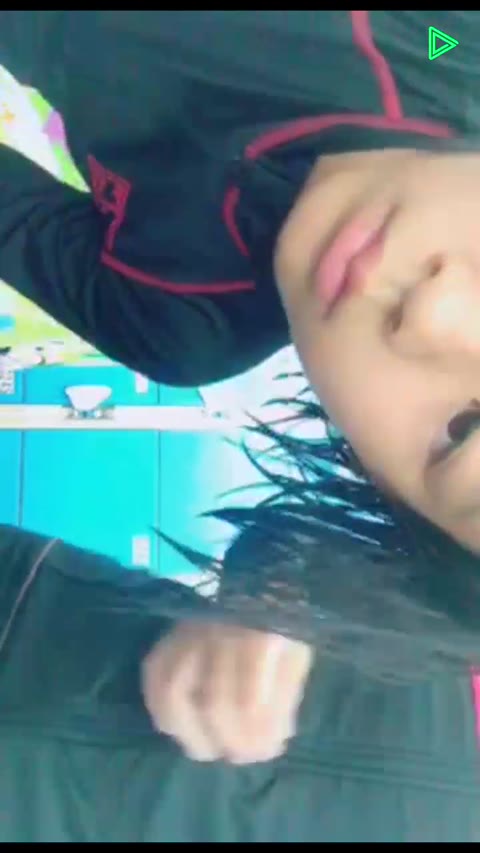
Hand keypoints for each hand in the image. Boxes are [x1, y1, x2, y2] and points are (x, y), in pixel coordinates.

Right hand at [141, 622, 312, 764]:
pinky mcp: (170, 631)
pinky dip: (159, 705)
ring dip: (188, 731)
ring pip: (173, 690)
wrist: (258, 572)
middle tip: (240, 755)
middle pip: (213, 701)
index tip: (266, 751)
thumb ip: (284, 697)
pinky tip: (175, 725)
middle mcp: (219, 630)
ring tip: (206, 748)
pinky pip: (153, 673)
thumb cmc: (283, 617)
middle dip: (228, 740)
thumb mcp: (297, 652)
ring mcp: (191, 629)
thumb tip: (268, 740)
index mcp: (260, 633)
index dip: (254, 735)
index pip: (249, 700)